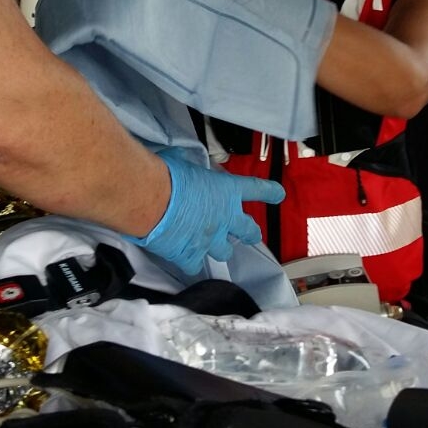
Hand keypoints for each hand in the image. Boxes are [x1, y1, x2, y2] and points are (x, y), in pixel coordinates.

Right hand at [128, 153, 284, 275]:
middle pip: (248, 230)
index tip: (278, 195)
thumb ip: (191, 166)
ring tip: (213, 248)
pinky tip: (186, 260)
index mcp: (227, 190)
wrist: (149, 199)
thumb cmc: (166, 174)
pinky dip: (191, 263)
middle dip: (250, 233)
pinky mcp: (189, 255)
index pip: (256, 189)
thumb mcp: (184, 161)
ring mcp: (209, 240)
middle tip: (250, 234)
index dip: (269, 192)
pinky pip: (195, 266)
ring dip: (220, 249)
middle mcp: (224, 217)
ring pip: (225, 252)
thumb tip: (183, 161)